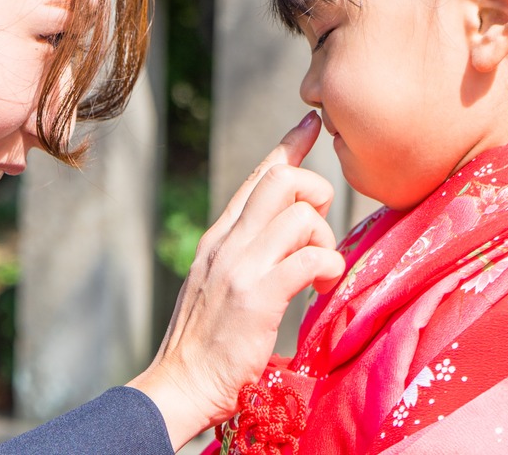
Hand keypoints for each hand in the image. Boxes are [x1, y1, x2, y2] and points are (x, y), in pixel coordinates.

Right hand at [127, 111, 345, 450]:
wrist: (180, 383)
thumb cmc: (206, 341)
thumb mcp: (219, 282)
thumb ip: (245, 252)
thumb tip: (284, 233)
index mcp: (220, 236)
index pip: (258, 176)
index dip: (289, 145)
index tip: (311, 123)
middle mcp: (227, 241)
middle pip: (281, 179)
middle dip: (315, 193)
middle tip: (319, 233)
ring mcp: (240, 266)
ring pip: (300, 215)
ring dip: (323, 240)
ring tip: (318, 271)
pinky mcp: (257, 295)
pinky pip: (310, 259)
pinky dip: (327, 268)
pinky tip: (320, 288)